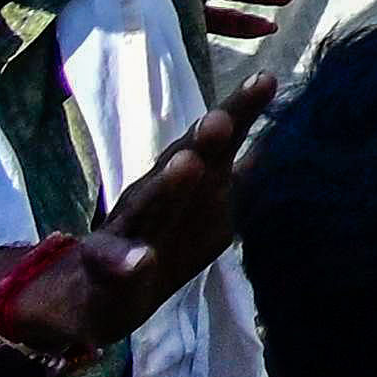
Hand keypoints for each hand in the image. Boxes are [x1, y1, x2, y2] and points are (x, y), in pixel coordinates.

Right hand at [0, 77, 276, 371]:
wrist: (100, 297)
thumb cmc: (160, 234)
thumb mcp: (199, 202)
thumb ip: (232, 174)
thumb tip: (276, 146)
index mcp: (184, 180)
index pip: (216, 143)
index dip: (240, 111)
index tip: (268, 79)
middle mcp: (156, 195)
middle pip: (180, 163)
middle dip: (202, 141)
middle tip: (221, 119)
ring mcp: (127, 229)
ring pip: (147, 205)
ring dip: (167, 186)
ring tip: (187, 164)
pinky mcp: (103, 267)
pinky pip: (112, 262)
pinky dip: (125, 261)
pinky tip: (141, 260)